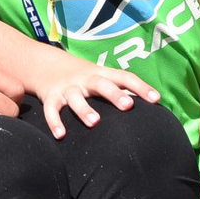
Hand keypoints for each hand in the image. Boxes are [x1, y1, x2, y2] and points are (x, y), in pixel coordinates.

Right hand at [27, 57, 160, 139]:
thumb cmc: (82, 77)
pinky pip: (51, 110)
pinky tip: (60, 135)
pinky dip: (54, 122)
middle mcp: (85, 79)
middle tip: (127, 106)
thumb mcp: (101, 77)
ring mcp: (67, 88)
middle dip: (114, 94)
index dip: (141, 87)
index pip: (124, 77)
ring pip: (75, 97)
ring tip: (95, 122)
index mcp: (101, 74)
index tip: (156, 100)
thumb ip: (121, 91)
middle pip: (101, 84)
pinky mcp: (50, 97)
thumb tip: (151, 110)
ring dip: (84, 109)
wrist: (43, 64)